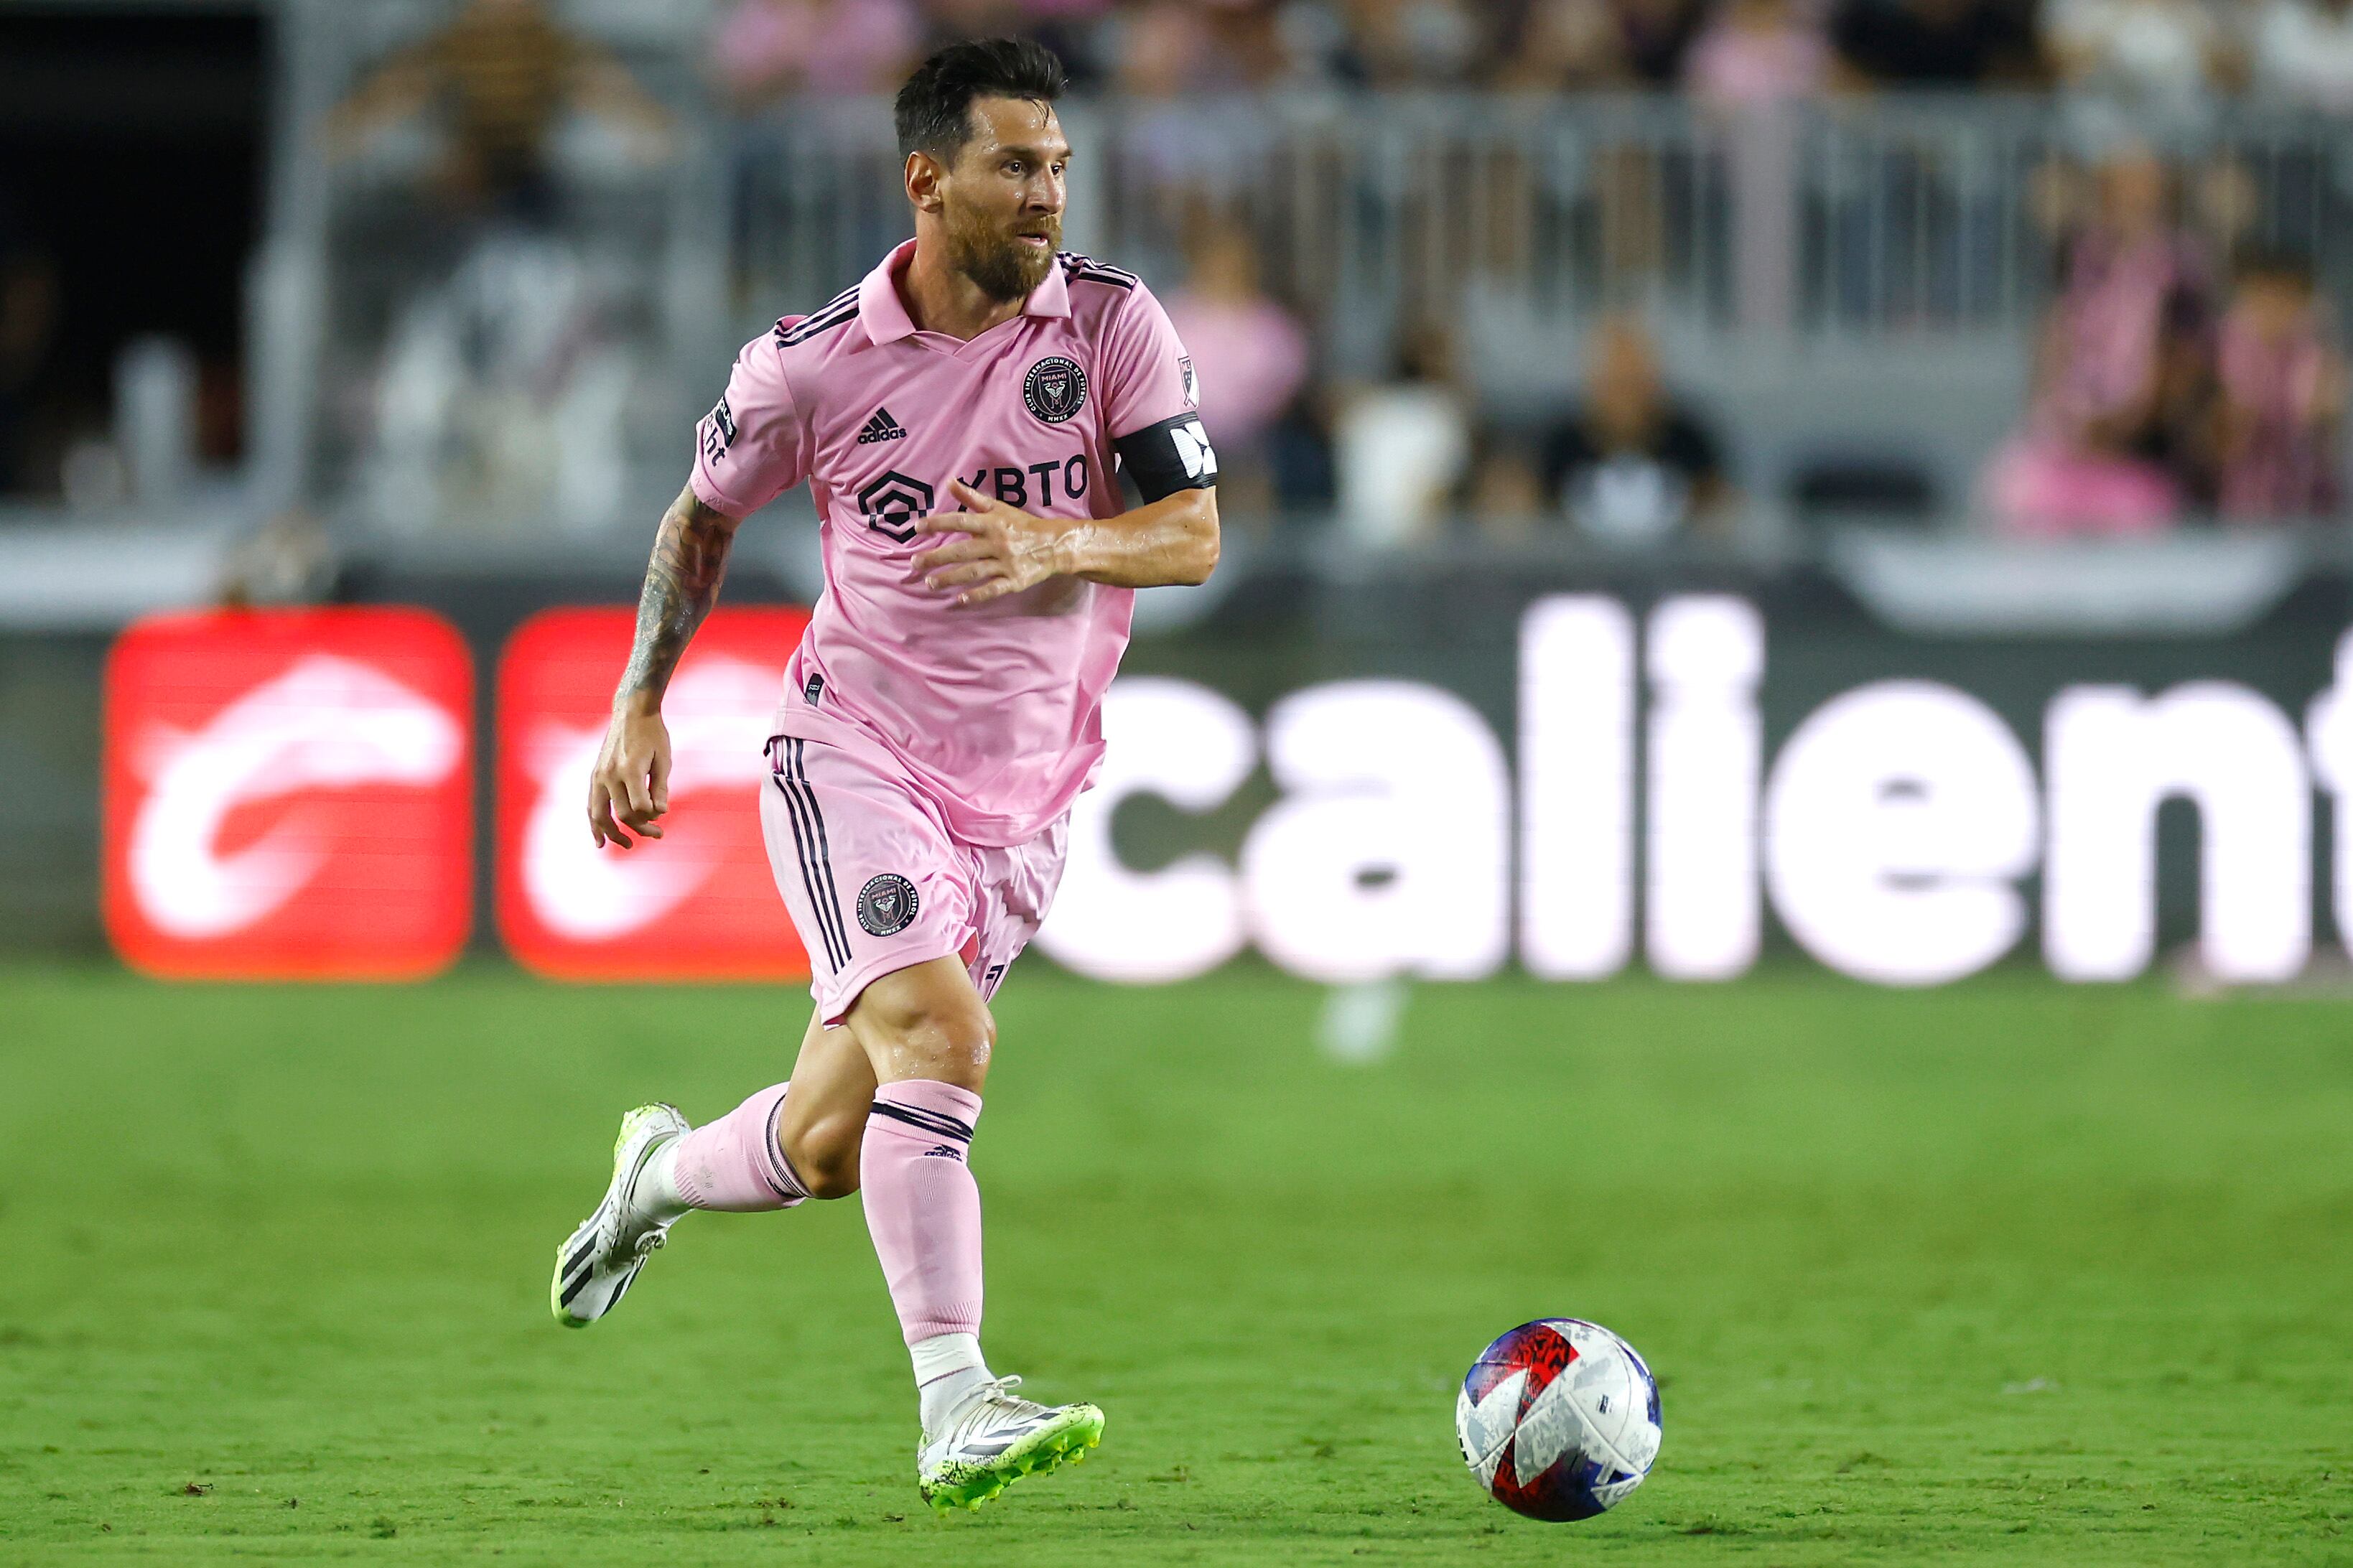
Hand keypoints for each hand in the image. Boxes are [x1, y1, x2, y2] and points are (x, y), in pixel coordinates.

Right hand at [587, 702, 671, 848]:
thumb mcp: (664, 759)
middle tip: (658, 834)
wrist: (631, 711)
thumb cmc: (653, 734)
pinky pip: (590, 805)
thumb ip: (660, 787)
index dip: (652, 816)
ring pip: (599, 815)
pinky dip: (594, 824)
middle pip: (621, 814)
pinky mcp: (594, 776)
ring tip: (628, 845)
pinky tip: (600, 842)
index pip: (639, 807)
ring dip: (613, 834)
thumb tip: (660, 813)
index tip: (662, 813)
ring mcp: (598, 776)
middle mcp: (610, 774)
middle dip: (640, 828)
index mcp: (629, 769)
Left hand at [912, 481, 1078, 606]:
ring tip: (930, 583)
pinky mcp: (1015, 580)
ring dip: (950, 578)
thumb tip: (950, 482)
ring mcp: (1006, 563)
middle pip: (962, 550)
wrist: (1055, 544)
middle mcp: (997, 542)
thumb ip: (972, 498)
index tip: (917, 528)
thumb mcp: (999, 507)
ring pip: (974, 571)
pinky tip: (960, 599)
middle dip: (937, 557)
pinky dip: (978, 594)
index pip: (960, 520)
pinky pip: (994, 588)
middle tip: (915, 563)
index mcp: (992, 523)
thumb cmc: (1023, 525)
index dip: (938, 523)